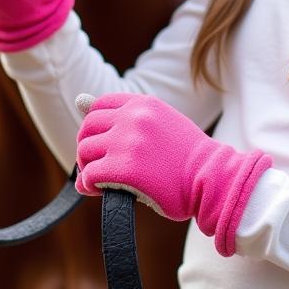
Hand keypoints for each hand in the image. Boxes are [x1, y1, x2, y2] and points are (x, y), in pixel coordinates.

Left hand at [75, 92, 271, 256]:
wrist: (210, 178)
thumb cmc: (184, 155)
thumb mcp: (157, 122)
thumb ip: (122, 113)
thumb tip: (78, 98)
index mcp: (143, 103)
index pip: (99, 105)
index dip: (95, 127)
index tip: (103, 144)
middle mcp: (133, 117)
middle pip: (87, 127)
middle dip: (88, 147)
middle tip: (98, 165)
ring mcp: (127, 142)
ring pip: (84, 151)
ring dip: (87, 167)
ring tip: (98, 179)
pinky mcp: (124, 169)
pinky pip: (89, 175)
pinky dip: (88, 185)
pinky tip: (98, 190)